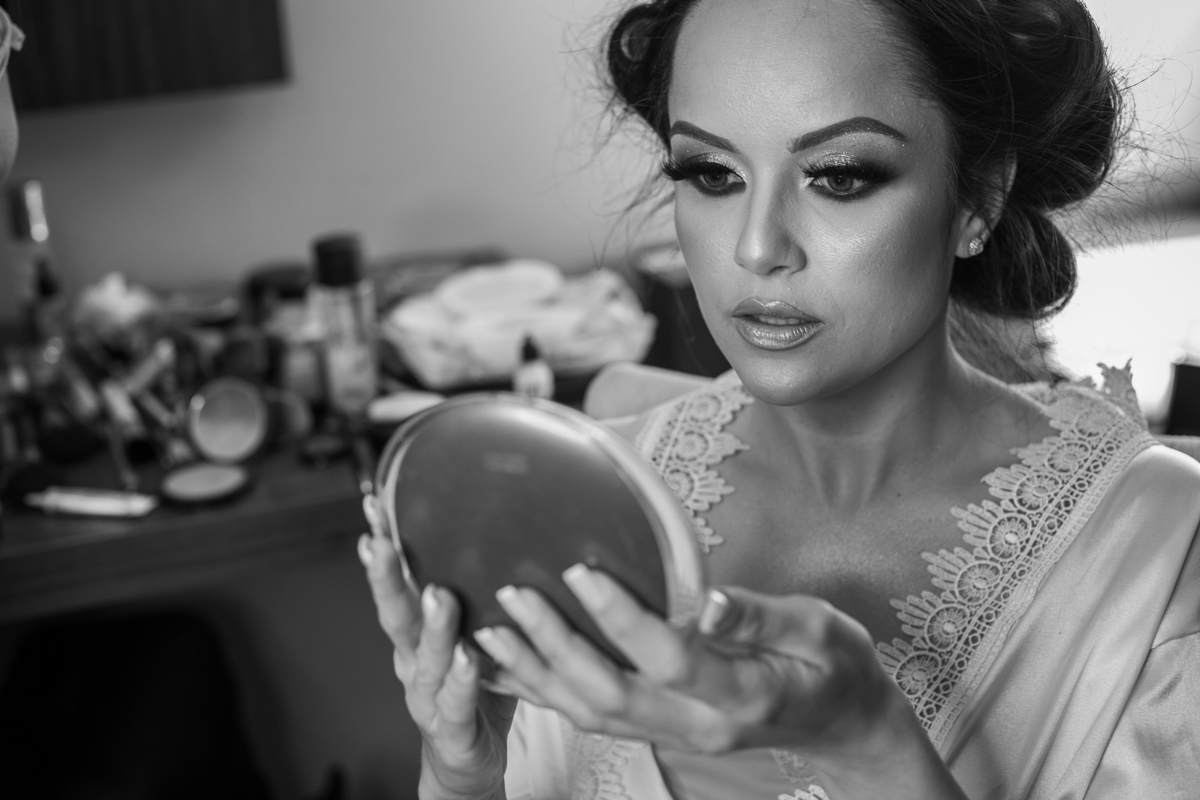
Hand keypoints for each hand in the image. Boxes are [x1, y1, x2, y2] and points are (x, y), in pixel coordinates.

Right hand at [360, 498, 514, 799]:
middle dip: (386, 575)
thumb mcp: (473, 632)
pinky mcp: (450, 729)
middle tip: (382, 539)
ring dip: (431, 624)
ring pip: (425, 657)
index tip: (373, 503)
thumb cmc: (473, 691)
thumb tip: (507, 529)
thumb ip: (477, 591)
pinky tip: (467, 658)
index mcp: (416, 633)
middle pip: (396, 612)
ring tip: (437, 593)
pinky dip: (460, 680)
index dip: (383, 543)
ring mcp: (428, 695)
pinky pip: (455, 702)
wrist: (465, 764)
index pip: (396, 580)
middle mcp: (413, 660)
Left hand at [474, 566, 964, 798]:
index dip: (619, 615)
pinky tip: (509, 667)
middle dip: (556, 643)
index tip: (580, 570)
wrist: (843, 725)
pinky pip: (593, 719)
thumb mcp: (822, 630)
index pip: (668, 657)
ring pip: (591, 713)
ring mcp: (677, 735)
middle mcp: (698, 722)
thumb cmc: (836, 667)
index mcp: (741, 692)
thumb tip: (706, 599)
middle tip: (514, 594)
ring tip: (491, 630)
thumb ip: (761, 617)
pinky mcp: (662, 731)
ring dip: (537, 672)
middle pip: (611, 692)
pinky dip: (545, 693)